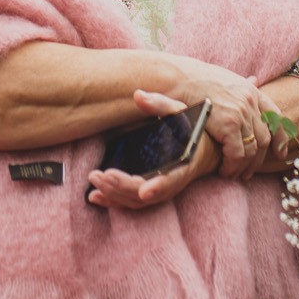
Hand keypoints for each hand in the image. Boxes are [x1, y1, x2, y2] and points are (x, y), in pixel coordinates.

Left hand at [88, 92, 221, 209]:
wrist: (203, 148)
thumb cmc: (191, 128)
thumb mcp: (181, 112)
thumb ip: (160, 104)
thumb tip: (138, 95)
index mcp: (186, 163)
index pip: (173, 179)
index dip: (159, 186)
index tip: (144, 191)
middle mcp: (174, 182)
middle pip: (148, 193)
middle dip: (124, 186)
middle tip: (102, 175)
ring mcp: (161, 190)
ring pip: (137, 201)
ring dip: (114, 194)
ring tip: (94, 179)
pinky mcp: (150, 192)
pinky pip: (132, 202)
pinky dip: (114, 201)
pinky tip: (95, 196)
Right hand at [164, 55, 277, 179]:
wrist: (178, 78)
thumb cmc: (195, 79)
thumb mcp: (225, 77)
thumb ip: (241, 85)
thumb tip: (254, 79)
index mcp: (251, 90)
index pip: (275, 117)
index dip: (280, 137)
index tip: (280, 153)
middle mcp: (250, 102)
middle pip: (264, 138)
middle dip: (258, 159)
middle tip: (248, 172)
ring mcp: (241, 113)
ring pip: (252, 149)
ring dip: (244, 166)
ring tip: (233, 174)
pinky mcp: (228, 125)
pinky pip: (237, 154)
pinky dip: (232, 166)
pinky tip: (224, 171)